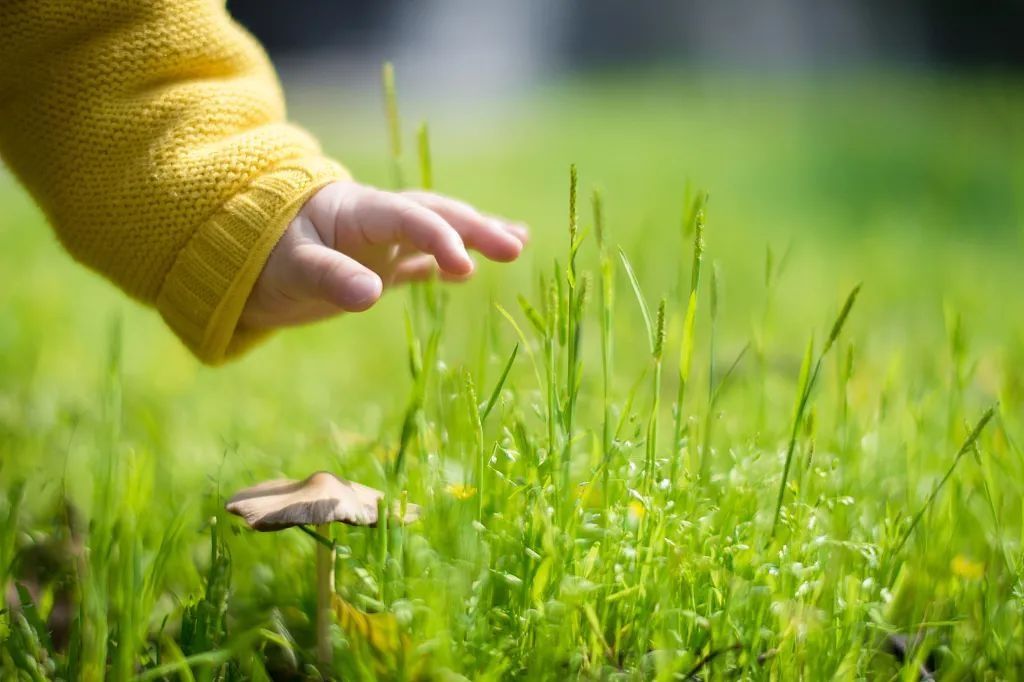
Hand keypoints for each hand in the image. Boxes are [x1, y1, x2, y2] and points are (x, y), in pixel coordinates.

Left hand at [240, 181, 527, 329]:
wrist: (242, 256)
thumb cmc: (261, 256)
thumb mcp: (290, 267)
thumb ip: (329, 277)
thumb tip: (371, 295)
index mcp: (358, 212)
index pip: (409, 218)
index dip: (438, 238)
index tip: (464, 266)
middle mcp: (377, 221)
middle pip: (436, 215)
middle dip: (475, 228)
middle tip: (515, 245)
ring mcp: (381, 241)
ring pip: (437, 231)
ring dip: (474, 235)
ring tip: (517, 241)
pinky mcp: (378, 264)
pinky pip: (421, 260)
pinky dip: (447, 262)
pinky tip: (470, 270)